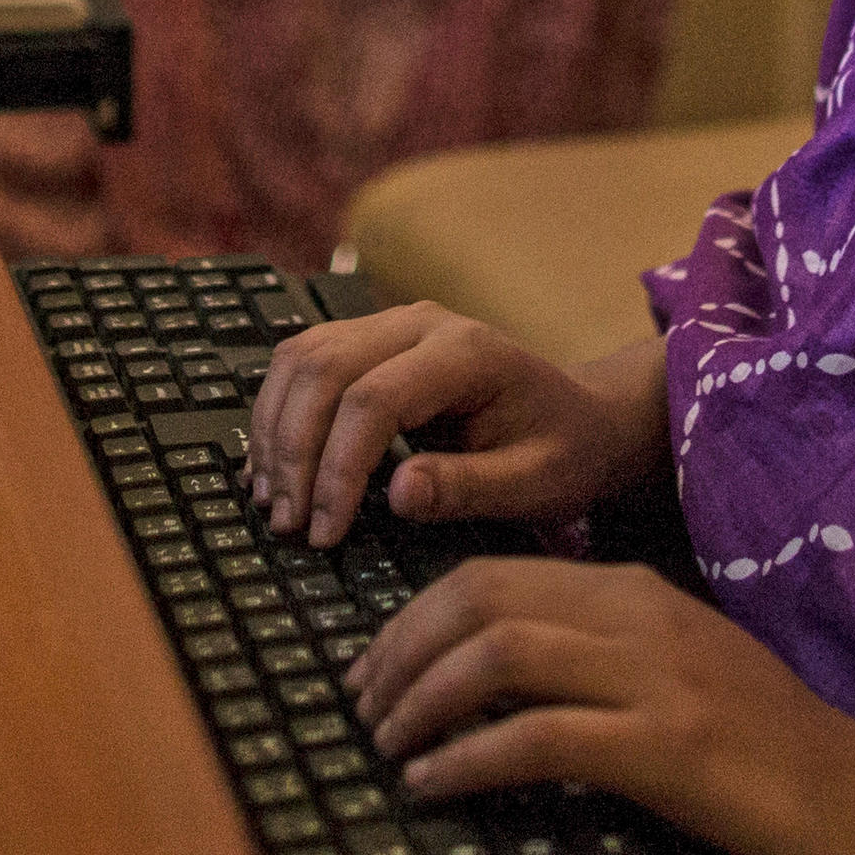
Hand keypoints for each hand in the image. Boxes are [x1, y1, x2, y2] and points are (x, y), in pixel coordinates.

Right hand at [246, 312, 665, 546]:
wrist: (581, 418)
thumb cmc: (565, 452)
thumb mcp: (536, 484)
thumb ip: (469, 489)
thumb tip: (398, 494)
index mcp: (467, 351)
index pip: (374, 399)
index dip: (338, 468)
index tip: (326, 530)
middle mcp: (421, 323)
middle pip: (323, 370)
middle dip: (294, 452)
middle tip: (289, 525)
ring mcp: (390, 325)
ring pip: (300, 359)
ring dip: (274, 432)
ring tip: (273, 505)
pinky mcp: (369, 341)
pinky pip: (302, 363)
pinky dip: (277, 415)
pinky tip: (273, 470)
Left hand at [349, 558, 854, 854]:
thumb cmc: (773, 747)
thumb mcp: (685, 670)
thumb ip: (606, 650)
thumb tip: (502, 670)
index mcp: (637, 588)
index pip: (495, 573)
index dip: (416, 617)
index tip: (377, 667)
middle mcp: (639, 614)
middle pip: (479, 598)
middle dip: (400, 650)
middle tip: (364, 706)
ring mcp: (654, 676)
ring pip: (496, 654)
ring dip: (421, 700)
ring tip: (390, 746)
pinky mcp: (665, 745)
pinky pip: (535, 738)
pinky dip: (468, 760)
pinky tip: (435, 787)